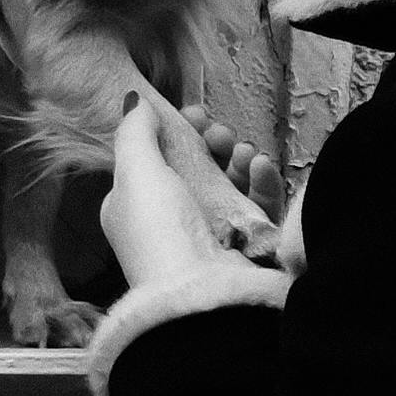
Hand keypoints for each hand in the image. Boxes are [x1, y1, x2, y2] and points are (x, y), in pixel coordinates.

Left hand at [104, 86, 284, 297]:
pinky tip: (261, 168)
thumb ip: (134, 133)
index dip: (175, 133)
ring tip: (243, 153)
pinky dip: (261, 182)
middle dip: (212, 143)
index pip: (157, 160)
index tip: (194, 114)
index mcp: (137, 207)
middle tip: (219, 134)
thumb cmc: (161, 233)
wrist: (204, 294)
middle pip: (197, 168)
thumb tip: (134, 101)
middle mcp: (173, 222)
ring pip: (230, 184)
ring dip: (238, 160)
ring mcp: (212, 235)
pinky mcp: (248, 246)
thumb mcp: (136, 173)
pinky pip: (258, 206)